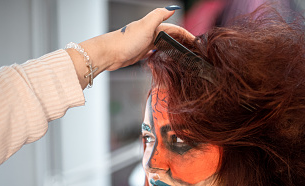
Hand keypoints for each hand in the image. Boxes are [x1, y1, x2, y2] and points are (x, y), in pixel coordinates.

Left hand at [68, 7, 194, 87]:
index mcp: (153, 26)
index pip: (174, 29)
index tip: (195, 41)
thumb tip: (172, 8)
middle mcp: (150, 33)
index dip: (185, 34)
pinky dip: (161, 54)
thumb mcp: (145, 25)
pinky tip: (164, 58)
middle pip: (170, 37)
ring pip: (163, 45)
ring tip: (182, 54)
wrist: (109, 54)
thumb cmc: (125, 41)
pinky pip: (154, 53)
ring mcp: (145, 43)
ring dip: (173, 48)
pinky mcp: (140, 53)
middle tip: (192, 49)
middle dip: (181, 41)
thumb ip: (158, 15)